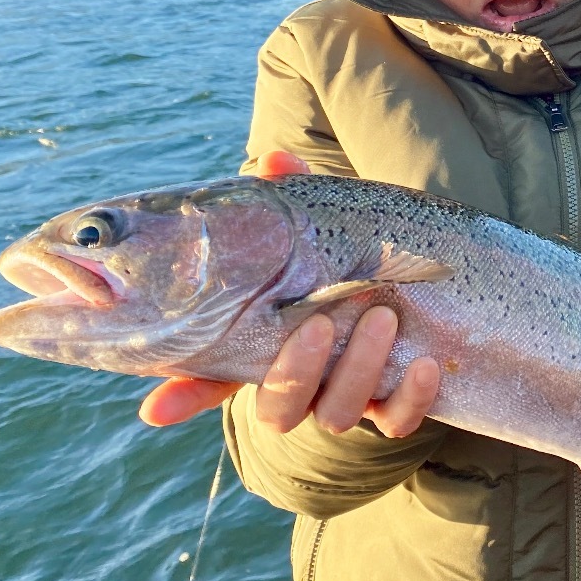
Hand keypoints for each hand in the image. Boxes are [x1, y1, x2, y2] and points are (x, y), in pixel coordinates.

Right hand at [139, 151, 442, 436]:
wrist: (416, 281)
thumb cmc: (343, 254)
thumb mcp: (315, 227)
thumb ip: (289, 199)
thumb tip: (275, 160)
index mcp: (263, 345)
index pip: (211, 378)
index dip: (184, 395)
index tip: (156, 408)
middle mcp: (299, 383)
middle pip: (279, 409)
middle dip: (296, 370)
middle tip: (319, 320)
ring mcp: (345, 397)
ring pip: (337, 414)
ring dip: (358, 369)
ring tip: (382, 317)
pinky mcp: (393, 404)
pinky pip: (397, 420)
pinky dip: (410, 398)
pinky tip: (424, 364)